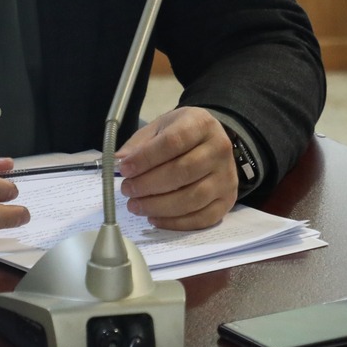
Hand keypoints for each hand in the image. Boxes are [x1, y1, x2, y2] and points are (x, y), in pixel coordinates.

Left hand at [116, 108, 236, 229]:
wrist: (211, 143)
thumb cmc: (181, 134)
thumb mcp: (161, 127)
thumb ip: (140, 143)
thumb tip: (118, 161)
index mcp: (202, 124)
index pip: (173, 142)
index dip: (146, 158)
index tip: (125, 169)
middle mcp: (220, 150)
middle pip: (183, 172)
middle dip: (149, 184)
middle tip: (127, 190)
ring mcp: (227, 177)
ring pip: (192, 198)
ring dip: (159, 206)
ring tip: (136, 205)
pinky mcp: (228, 200)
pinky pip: (202, 218)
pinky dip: (175, 222)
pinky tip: (154, 217)